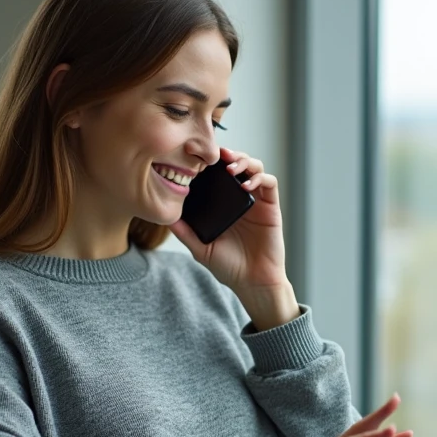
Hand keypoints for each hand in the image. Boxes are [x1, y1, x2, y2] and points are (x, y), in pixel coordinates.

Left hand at [169, 148, 286, 295]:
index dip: (210, 162)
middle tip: (217, 154)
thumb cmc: (228, 266)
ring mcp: (257, 200)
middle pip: (237, 163)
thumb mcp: (200, 247)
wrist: (253, 282)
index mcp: (223, 204)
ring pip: (255, 167)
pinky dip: (259, 177)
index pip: (217, 174)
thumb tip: (164, 215)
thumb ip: (184, 231)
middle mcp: (240, 198)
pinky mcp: (271, 206)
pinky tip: (246, 185)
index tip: (197, 156)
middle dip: (228, 154)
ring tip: (231, 168)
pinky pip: (270, 182)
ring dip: (244, 161)